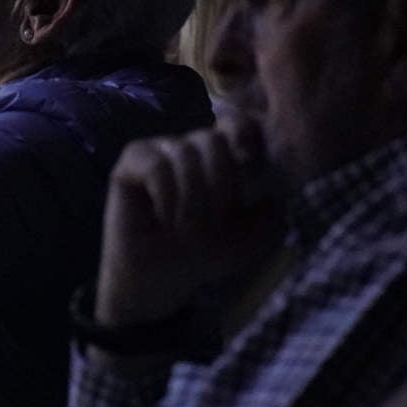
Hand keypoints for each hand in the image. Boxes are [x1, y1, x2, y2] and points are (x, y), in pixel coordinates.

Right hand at [96, 115, 281, 327]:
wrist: (162, 282)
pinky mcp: (128, 167)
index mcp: (218, 158)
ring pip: (184, 152)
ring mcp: (156, 154)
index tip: (248, 159)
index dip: (242, 132)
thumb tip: (277, 189)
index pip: (234, 124)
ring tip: (186, 225)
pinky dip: (166, 195)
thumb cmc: (205, 255)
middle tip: (214, 219)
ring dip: (192, 196)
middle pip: (212, 139)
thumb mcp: (252, 238)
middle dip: (219, 182)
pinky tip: (164, 218)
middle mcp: (187, 149)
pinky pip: (155, 165)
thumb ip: (272, 212)